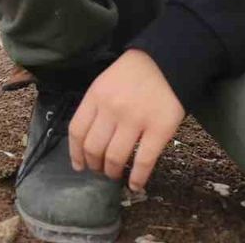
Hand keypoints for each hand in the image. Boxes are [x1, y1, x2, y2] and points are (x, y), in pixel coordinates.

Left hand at [68, 50, 184, 191]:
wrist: (168, 59)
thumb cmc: (135, 72)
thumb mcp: (106, 82)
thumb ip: (96, 107)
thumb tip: (88, 140)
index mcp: (96, 95)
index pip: (77, 131)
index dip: (76, 153)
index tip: (79, 165)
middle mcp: (112, 109)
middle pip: (94, 148)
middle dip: (95, 165)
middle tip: (100, 170)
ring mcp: (136, 120)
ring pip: (115, 157)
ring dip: (112, 172)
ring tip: (115, 174)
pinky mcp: (160, 129)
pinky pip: (143, 161)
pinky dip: (138, 177)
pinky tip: (136, 184)